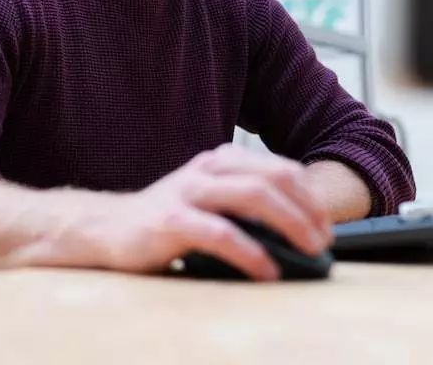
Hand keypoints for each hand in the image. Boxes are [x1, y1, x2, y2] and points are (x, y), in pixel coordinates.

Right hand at [92, 144, 332, 280]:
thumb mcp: (206, 199)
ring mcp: (187, 193)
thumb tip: (297, 229)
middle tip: (324, 240)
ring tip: (308, 250)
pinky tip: (267, 271)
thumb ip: (241, 202)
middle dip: (307, 210)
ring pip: (251, 196)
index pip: (278, 168)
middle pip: (271, 179)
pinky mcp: (171, 221)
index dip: (310, 196)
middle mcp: (205, 170)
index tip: (326, 225)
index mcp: (219, 161)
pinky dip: (250, 253)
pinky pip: (220, 233)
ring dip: (289, 224)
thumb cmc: (165, 219)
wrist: (106, 227)